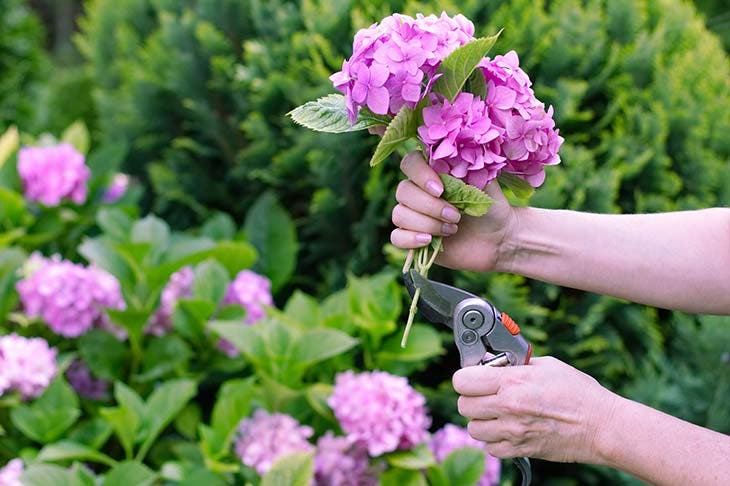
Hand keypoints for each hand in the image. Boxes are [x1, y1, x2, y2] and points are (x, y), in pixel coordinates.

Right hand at [390, 151, 517, 271]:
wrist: (499, 240)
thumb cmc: (491, 208)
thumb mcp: (484, 183)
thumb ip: (466, 165)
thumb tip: (454, 151)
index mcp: (432, 174)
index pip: (410, 163)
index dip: (420, 174)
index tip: (441, 189)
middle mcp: (419, 193)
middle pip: (402, 191)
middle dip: (430, 205)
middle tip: (456, 215)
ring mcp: (413, 217)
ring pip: (399, 215)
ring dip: (427, 223)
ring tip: (452, 229)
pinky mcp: (413, 239)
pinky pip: (396, 237)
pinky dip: (410, 239)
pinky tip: (429, 240)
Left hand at [452, 356, 617, 462]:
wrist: (602, 426)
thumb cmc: (578, 392)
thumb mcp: (546, 365)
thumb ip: (515, 364)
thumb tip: (493, 364)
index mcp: (512, 382)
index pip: (462, 381)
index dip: (465, 378)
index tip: (473, 377)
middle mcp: (508, 407)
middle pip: (463, 406)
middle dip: (471, 398)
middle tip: (486, 394)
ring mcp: (513, 431)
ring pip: (474, 429)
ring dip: (482, 420)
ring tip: (498, 413)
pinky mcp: (520, 450)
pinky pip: (491, 448)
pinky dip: (495, 440)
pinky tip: (509, 429)